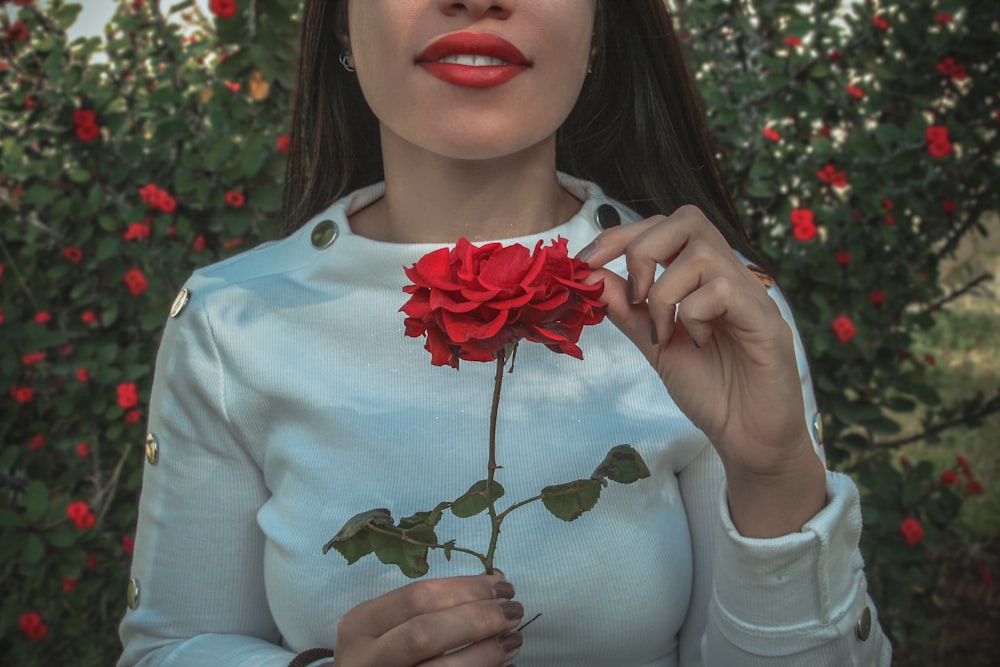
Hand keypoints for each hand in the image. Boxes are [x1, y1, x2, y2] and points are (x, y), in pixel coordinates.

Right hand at [333, 573, 523, 666]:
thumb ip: (431, 605)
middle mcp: (366, 659)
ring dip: (487, 652)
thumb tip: (494, 581)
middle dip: (477, 618)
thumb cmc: (384, 651)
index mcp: (360, 625)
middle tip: (513, 610)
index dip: (464, 588)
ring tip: (514, 639)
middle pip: (425, 633)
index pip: (415, 597)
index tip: (500, 584)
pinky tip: (503, 666)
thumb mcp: (390, 624)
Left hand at [579, 206, 825, 535]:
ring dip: (665, 294)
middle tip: (633, 297)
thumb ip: (628, 310)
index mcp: (703, 277)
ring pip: (700, 254)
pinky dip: (694, 316)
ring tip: (663, 333)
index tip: (586, 262)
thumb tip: (591, 275)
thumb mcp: (655, 344)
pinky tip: (699, 344)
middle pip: (686, 218)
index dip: (621, 235)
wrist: (749, 438)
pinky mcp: (766, 320)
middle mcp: (730, 275)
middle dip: (642, 250)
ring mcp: (751, 295)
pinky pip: (723, 290)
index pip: (665, 225)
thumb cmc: (710, 389)